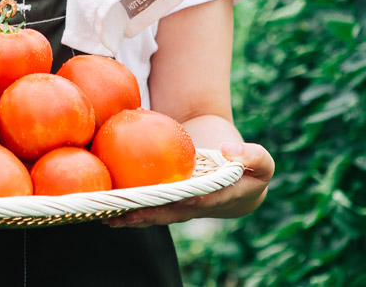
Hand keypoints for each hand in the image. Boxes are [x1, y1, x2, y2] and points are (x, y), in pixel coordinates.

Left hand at [104, 142, 273, 227]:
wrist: (230, 168)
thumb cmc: (246, 166)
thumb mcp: (262, 162)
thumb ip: (253, 157)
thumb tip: (230, 151)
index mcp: (217, 198)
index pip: (200, 200)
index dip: (187, 199)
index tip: (174, 195)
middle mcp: (193, 206)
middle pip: (168, 212)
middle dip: (147, 214)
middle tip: (123, 213)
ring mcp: (177, 205)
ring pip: (152, 212)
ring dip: (130, 215)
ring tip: (106, 214)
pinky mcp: (163, 197)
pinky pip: (144, 203)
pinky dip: (126, 205)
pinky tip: (103, 203)